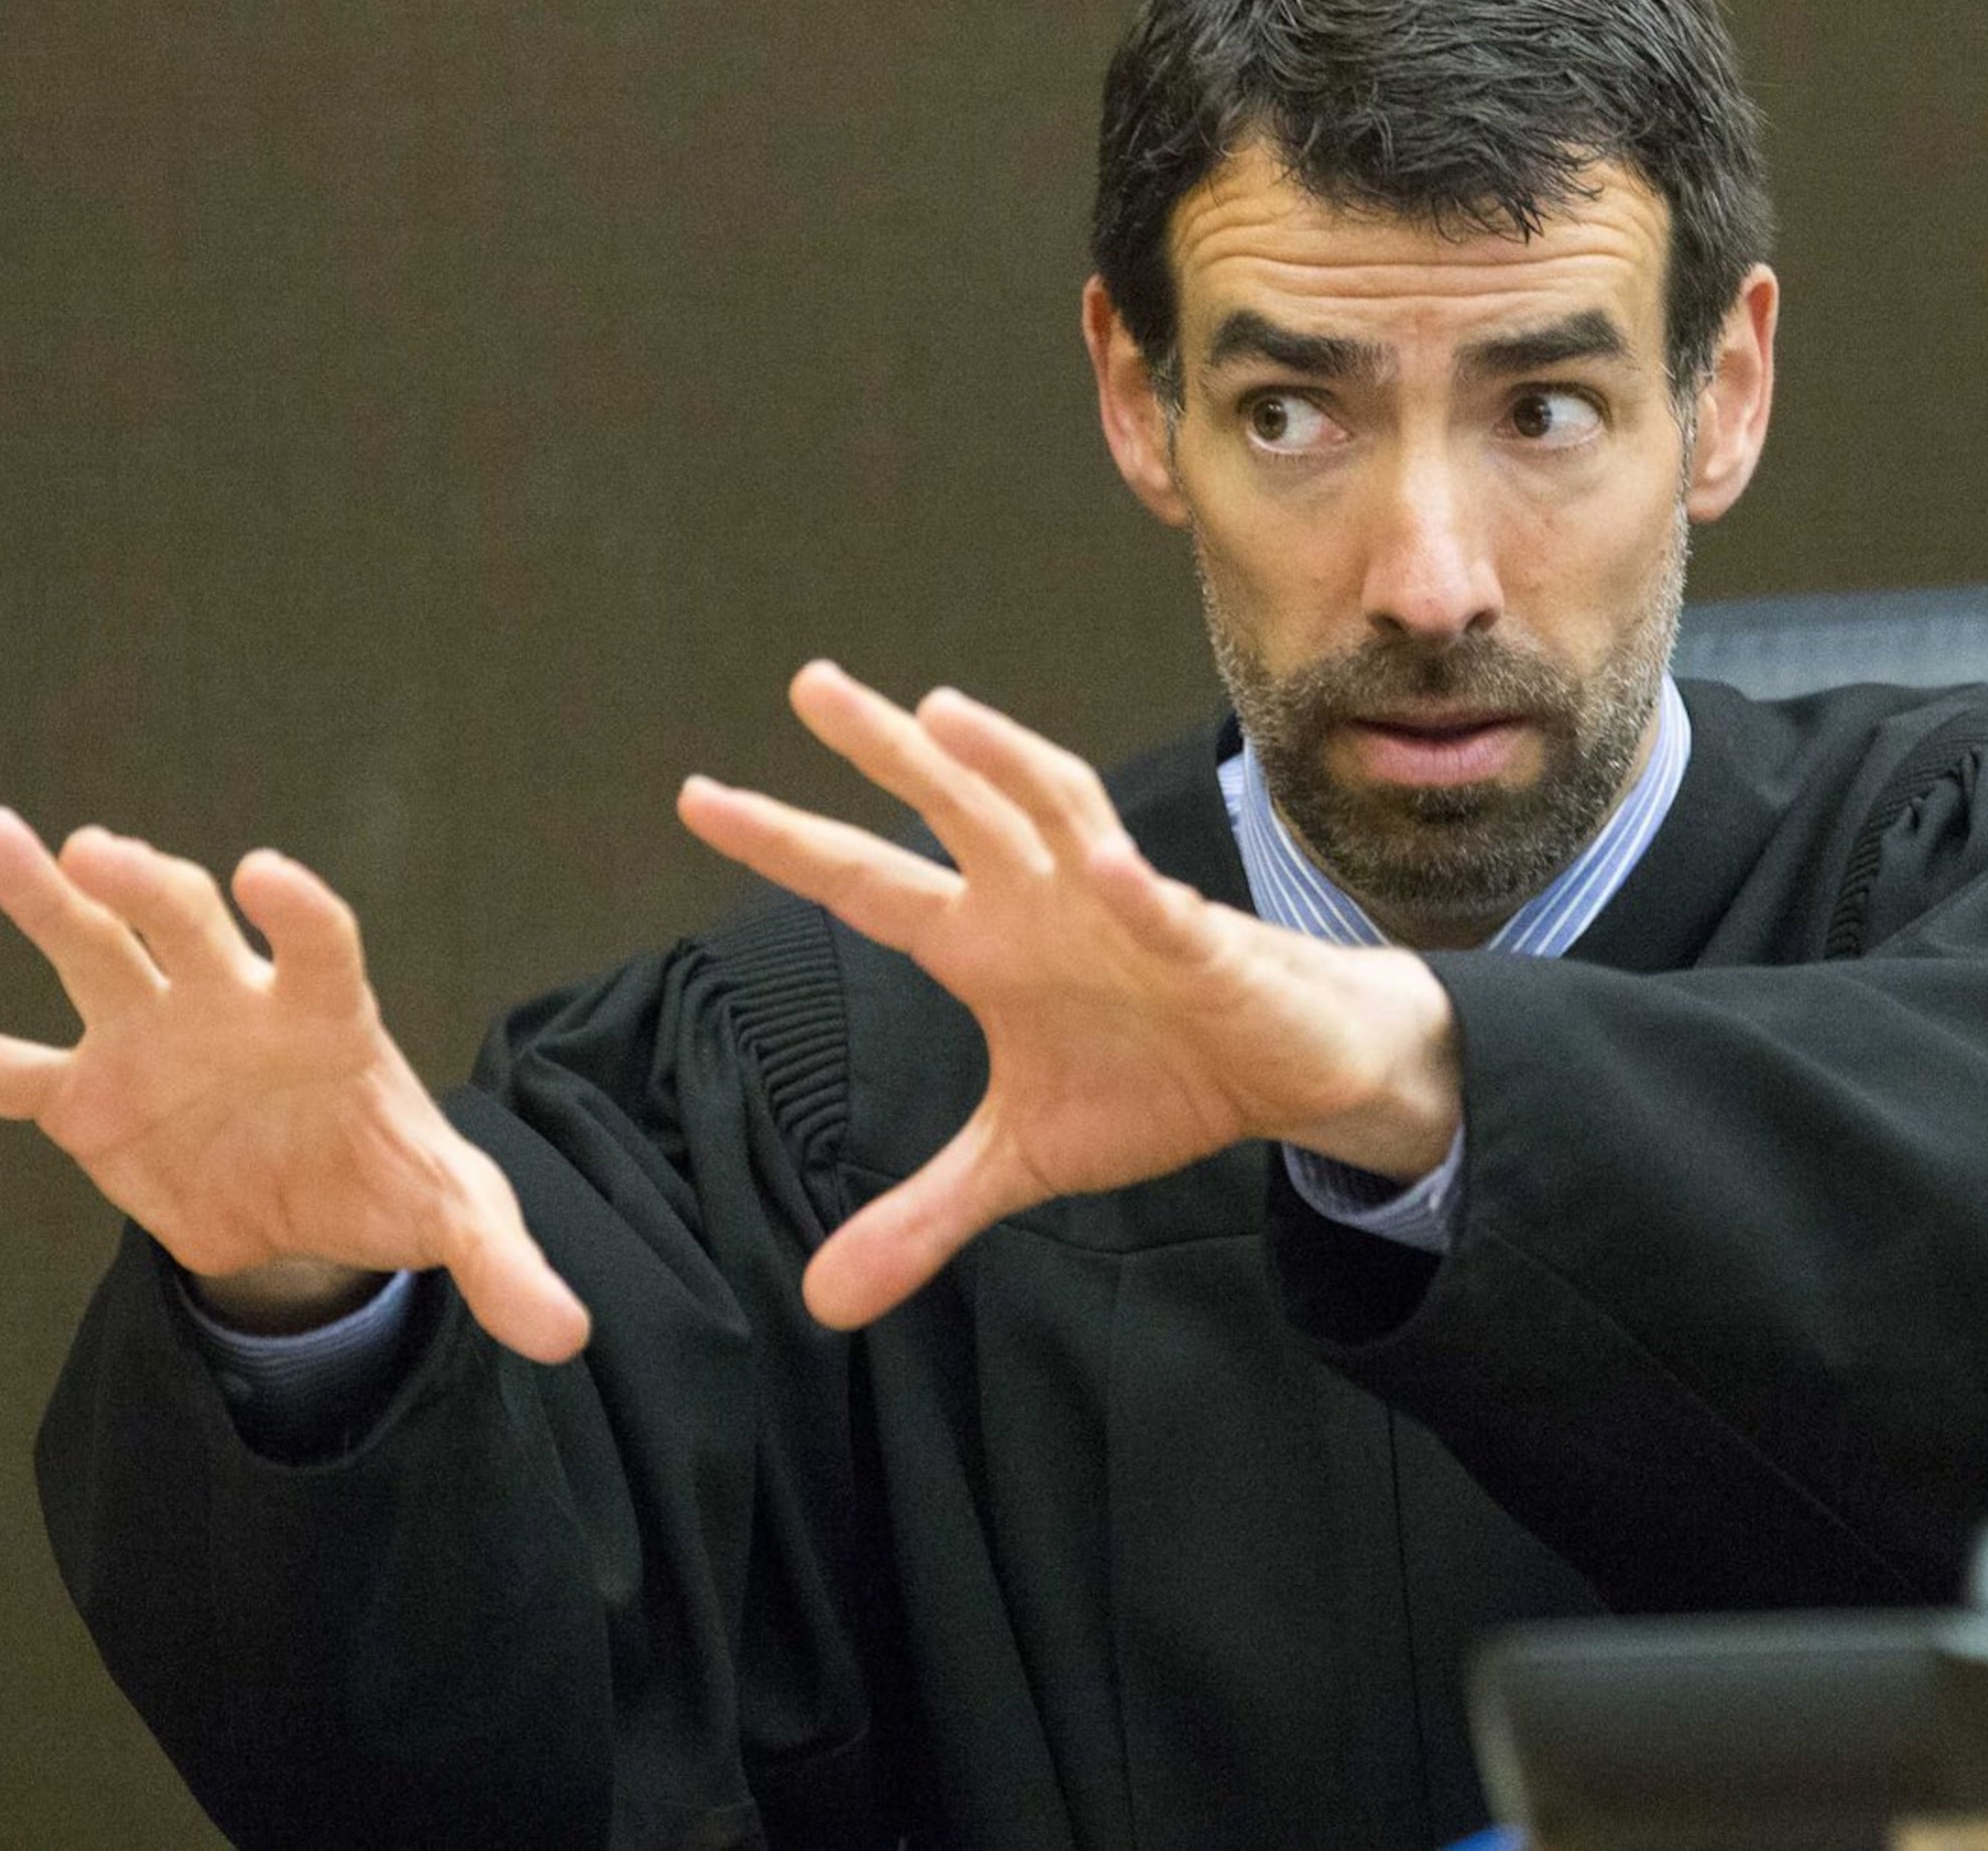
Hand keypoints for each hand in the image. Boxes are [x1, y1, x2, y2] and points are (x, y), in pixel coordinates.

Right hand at [0, 810, 589, 1362]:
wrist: (316, 1202)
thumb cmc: (393, 1177)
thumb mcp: (455, 1223)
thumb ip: (507, 1268)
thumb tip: (570, 1337)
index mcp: (327, 1017)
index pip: (319, 946)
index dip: (297, 912)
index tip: (269, 875)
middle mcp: (231, 1004)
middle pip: (186, 928)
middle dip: (150, 889)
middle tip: (98, 846)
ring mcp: (151, 1038)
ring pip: (90, 955)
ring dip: (47, 898)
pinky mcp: (87, 1097)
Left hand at [679, 663, 1459, 1330]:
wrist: (1289, 1072)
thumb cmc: (1156, 1078)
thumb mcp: (1021, 1159)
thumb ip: (922, 1215)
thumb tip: (820, 1303)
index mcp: (983, 943)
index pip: (867, 882)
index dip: (786, 842)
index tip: (698, 796)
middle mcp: (1040, 901)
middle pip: (949, 809)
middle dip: (883, 750)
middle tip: (809, 684)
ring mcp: (1122, 909)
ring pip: (1056, 813)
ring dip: (1005, 764)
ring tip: (944, 712)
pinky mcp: (1206, 947)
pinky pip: (1167, 913)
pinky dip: (1140, 892)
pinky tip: (1108, 867)